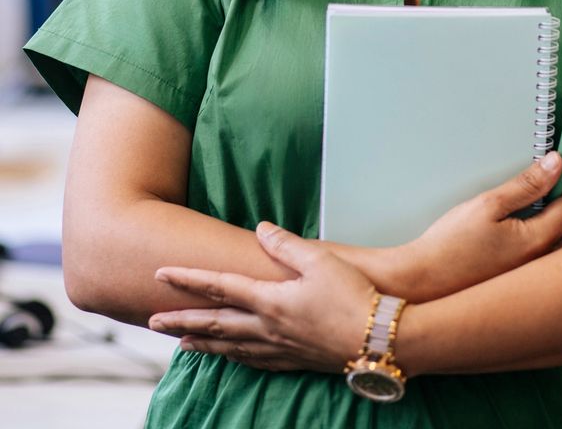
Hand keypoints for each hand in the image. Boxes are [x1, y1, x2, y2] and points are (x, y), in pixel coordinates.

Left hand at [148, 224, 373, 371]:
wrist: (381, 339)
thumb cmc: (354, 296)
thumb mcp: (320, 259)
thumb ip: (286, 244)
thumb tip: (260, 228)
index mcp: (270, 301)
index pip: (219, 287)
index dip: (187, 279)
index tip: (160, 274)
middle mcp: (268, 329)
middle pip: (214, 324)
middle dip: (181, 320)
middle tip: (151, 321)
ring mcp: (280, 349)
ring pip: (230, 347)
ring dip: (202, 343)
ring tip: (181, 343)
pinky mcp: (295, 361)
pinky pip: (253, 361)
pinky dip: (233, 357)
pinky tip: (230, 357)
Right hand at [406, 152, 561, 301]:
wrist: (425, 283)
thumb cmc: (451, 245)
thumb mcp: (487, 204)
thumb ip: (526, 184)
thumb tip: (555, 163)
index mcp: (538, 241)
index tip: (541, 179)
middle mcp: (543, 264)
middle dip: (558, 209)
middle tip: (526, 202)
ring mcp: (533, 278)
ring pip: (560, 247)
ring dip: (549, 230)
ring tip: (515, 222)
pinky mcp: (522, 285)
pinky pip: (543, 262)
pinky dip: (535, 247)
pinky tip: (507, 242)